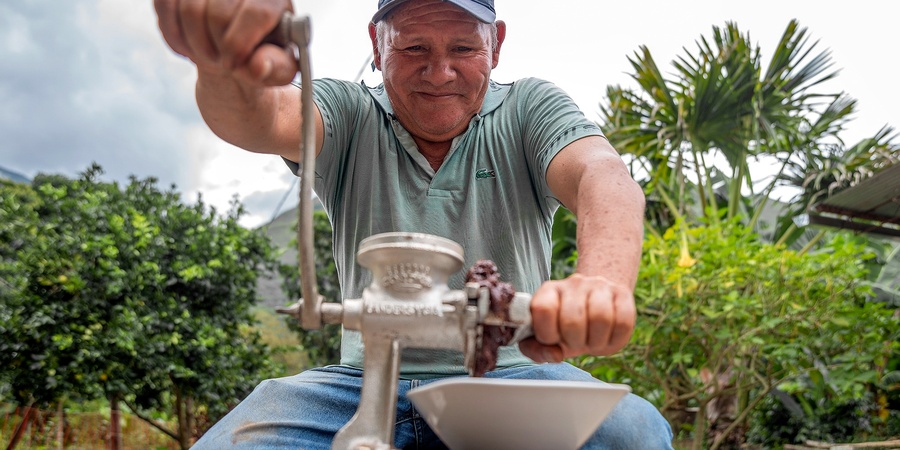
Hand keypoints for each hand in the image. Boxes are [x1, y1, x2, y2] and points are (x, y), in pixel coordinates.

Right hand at [153, 0, 297, 84]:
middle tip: (223, 63)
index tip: (232, 64)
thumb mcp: (279, 67)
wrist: (234, 46)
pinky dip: (173, 34)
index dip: (240, 45)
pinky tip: (188, 47)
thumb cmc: (261, 54)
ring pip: (190, 10)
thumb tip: (258, 66)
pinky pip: (165, 5)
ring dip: (195, 45)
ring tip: (208, 57)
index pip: (256, 13)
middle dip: (216, 50)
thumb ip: (277, 68)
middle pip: (219, 14)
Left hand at [519, 274, 635, 362]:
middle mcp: (573, 283)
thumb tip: (555, 354)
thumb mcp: (546, 338)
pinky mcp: (623, 293)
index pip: (543, 309)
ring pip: (601, 318)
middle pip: (572, 320)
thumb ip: (537, 350)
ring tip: (591, 339)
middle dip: (574, 341)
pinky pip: (624, 322)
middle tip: (576, 341)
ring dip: (595, 341)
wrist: (595, 306)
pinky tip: (607, 336)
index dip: (547, 334)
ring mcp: (600, 285)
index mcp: (549, 291)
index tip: (553, 339)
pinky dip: (615, 339)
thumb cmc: (565, 326)